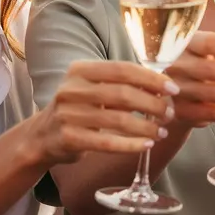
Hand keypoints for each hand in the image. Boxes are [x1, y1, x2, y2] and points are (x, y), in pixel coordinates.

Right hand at [31, 60, 178, 164]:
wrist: (41, 136)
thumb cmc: (78, 109)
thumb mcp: (93, 88)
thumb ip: (121, 83)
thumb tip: (164, 85)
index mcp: (80, 70)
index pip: (123, 69)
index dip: (151, 79)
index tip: (172, 89)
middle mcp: (71, 89)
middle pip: (123, 94)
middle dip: (153, 104)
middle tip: (169, 113)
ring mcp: (68, 114)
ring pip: (118, 120)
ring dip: (146, 127)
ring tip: (161, 131)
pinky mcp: (68, 138)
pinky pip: (108, 142)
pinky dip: (131, 144)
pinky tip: (146, 144)